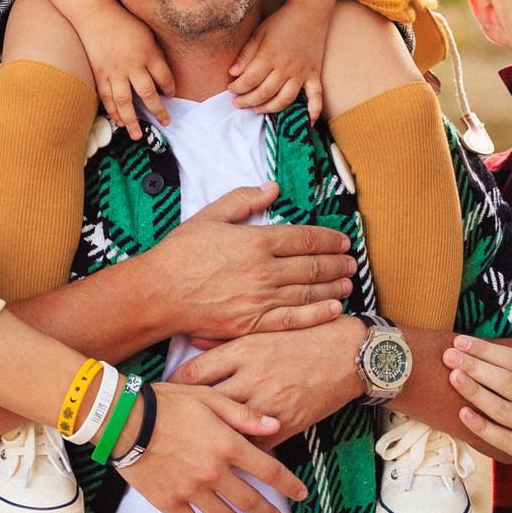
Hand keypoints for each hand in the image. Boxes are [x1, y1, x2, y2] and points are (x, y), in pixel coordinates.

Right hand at [79, 5, 179, 139]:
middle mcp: (133, 66)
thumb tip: (162, 73)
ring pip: (125, 102)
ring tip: (137, 135)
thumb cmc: (124, 22)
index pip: (165, 77)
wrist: (96, 15)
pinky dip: (113, 111)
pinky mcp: (100, 74)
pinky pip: (107, 97)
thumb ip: (156, 53)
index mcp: (148, 54)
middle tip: (166, 123)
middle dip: (158, 111)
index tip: (171, 95)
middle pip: (148, 94)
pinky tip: (119, 121)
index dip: (170, 88)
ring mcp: (115, 72)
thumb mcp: (147, 33)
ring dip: (132, 120)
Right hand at [116, 382, 307, 512]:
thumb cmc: (166, 402)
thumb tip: (275, 426)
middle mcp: (214, 472)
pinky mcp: (169, 501)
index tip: (301, 494)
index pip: (269, 471)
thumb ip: (243, 415)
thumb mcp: (208, 398)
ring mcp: (191, 490)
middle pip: (250, 501)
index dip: (289, 485)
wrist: (123, 419)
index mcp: (227, 445)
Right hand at [141, 184, 356, 339]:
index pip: (305, 239)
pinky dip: (318, 314)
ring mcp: (260, 300)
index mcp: (256, 241)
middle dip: (337, 263)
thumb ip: (244, 200)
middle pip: (313, 266)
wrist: (159, 292)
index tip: (343, 240)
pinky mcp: (253, 324)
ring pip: (309, 293)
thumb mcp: (210, 215)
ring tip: (348, 282)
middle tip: (352, 261)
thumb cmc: (181, 253)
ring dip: (334, 287)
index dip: (329, 239)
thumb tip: (273, 188)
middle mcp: (264, 271)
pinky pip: (294, 320)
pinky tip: (334, 309)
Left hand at [173, 318, 366, 441]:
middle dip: (185, 418)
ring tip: (194, 448)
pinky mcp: (287, 424)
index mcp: (242, 349)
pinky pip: (256, 445)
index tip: (165, 398)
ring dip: (211, 440)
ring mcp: (269, 403)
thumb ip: (227, 340)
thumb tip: (192, 342)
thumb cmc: (305, 339)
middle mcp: (251, 376)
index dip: (174, 389)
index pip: (193, 373)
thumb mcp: (264, 330)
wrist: (350, 354)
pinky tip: (232, 456)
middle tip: (170, 428)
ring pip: (227, 429)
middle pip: (204, 404)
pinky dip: (244, 451)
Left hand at [230, 0, 332, 118]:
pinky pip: (316, 96)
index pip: (249, 80)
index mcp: (269, 56)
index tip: (230, 89)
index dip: (237, 88)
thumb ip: (246, 54)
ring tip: (257, 109)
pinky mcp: (314, 74)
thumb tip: (233, 73)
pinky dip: (314, 111)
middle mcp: (286, 68)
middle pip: (264, 92)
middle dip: (248, 101)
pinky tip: (307, 123)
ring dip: (270, 108)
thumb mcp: (259, 33)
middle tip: (238, 103)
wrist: (310, 11)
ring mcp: (302, 73)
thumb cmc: (281, 22)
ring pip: (285, 99)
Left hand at [445, 329, 511, 489]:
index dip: (488, 350)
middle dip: (474, 365)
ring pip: (501, 409)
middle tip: (448, 354)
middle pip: (504, 382)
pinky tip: (464, 413)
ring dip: (474, 391)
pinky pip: (503, 440)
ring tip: (452, 376)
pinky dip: (482, 427)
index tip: (464, 341)